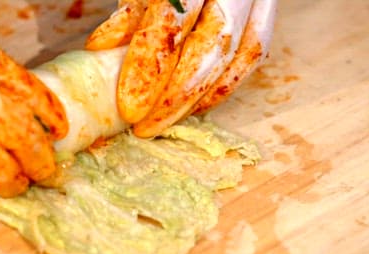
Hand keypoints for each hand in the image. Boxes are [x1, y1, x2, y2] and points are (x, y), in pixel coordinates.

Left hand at [86, 0, 276, 136]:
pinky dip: (222, 87)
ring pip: (242, 55)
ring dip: (201, 99)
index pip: (173, 19)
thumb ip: (129, 11)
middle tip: (145, 127)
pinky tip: (193, 106)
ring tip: (163, 122)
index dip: (151, 67)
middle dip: (177, 97)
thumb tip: (102, 47)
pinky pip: (253, 54)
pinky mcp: (265, 12)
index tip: (130, 108)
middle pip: (215, 45)